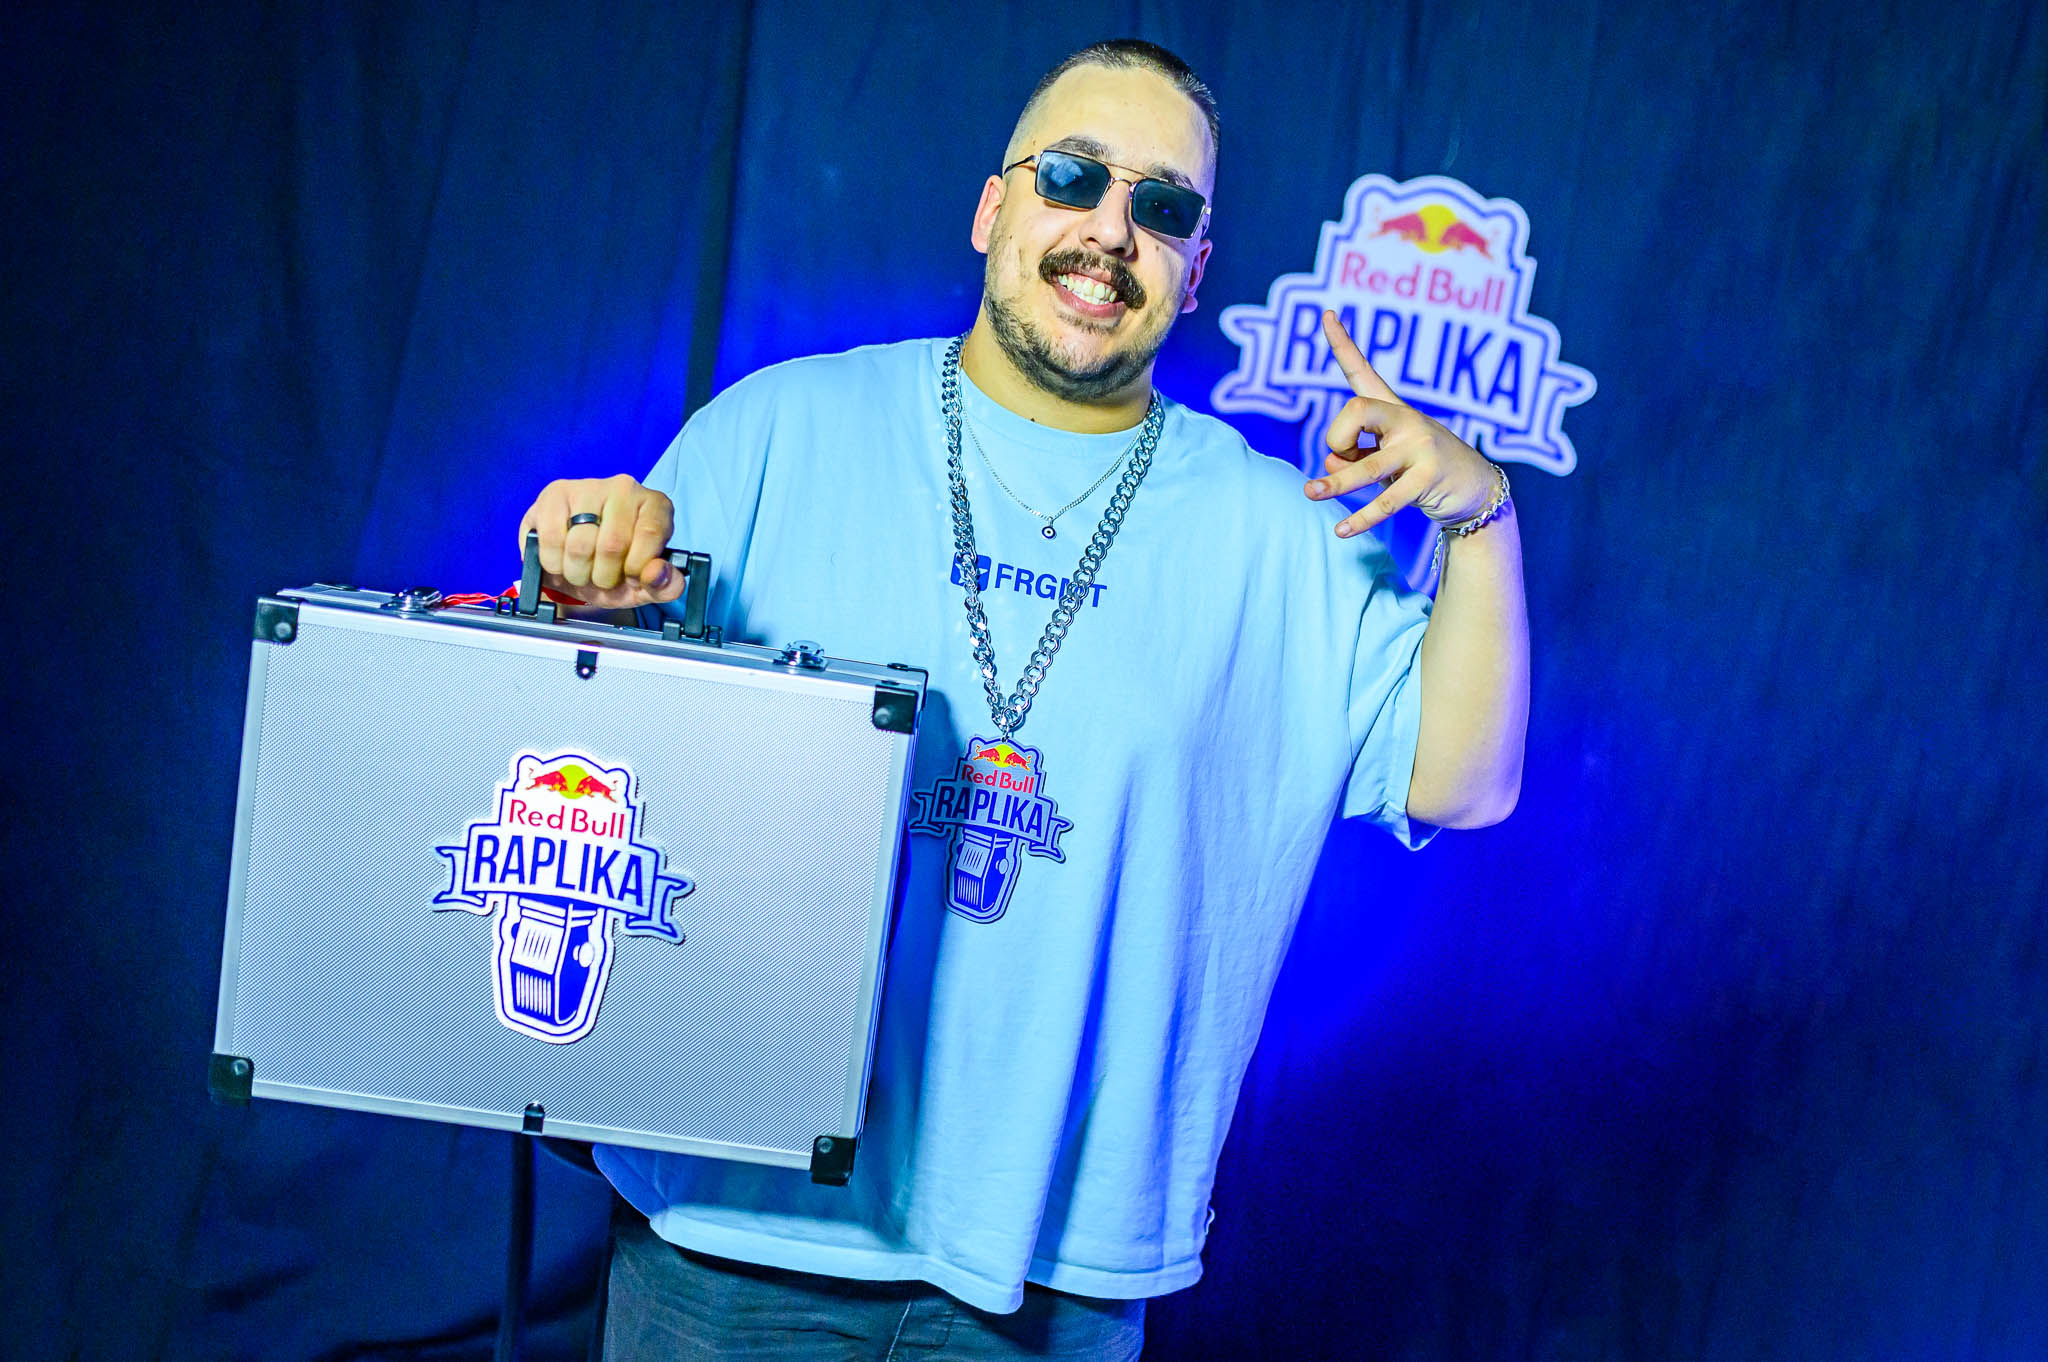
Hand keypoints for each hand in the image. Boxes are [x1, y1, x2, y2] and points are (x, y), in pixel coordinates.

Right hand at [516, 474, 687, 608]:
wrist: (577, 565)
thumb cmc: (616, 570)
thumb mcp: (645, 586)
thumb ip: (665, 586)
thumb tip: (658, 572)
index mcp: (655, 506)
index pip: (651, 534)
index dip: (636, 567)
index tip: (630, 577)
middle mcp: (624, 489)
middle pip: (612, 544)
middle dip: (604, 576)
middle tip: (601, 577)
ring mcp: (588, 487)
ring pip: (580, 544)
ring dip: (577, 573)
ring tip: (581, 571)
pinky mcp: (555, 494)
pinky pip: (551, 538)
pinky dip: (553, 563)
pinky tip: (560, 561)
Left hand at [1305, 310, 1499, 537]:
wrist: (1475, 491)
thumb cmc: (1420, 472)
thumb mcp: (1384, 461)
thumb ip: (1352, 457)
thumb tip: (1329, 466)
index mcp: (1392, 409)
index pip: (1361, 371)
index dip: (1342, 342)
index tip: (1325, 312)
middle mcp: (1406, 420)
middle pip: (1354, 411)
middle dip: (1336, 437)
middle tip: (1342, 458)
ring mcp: (1420, 447)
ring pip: (1365, 465)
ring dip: (1335, 482)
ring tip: (1311, 492)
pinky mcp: (1428, 477)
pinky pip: (1386, 501)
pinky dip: (1361, 518)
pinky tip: (1341, 531)